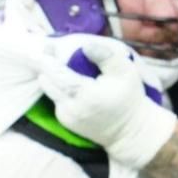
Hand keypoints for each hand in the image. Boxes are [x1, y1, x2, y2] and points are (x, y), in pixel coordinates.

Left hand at [37, 38, 177, 167]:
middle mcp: (70, 107)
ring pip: (48, 90)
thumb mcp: (126, 72)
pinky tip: (71, 85)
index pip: (55, 72)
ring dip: (51, 78)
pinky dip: (59, 90)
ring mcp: (66, 116)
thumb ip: (106, 56)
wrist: (131, 131)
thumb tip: (85, 46)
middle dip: (47, 66)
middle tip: (53, 54)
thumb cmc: (130, 99)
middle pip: (46, 80)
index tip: (48, 46)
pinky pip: (55, 100)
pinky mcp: (66, 122)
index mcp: (85, 93)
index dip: (48, 57)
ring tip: (61, 68)